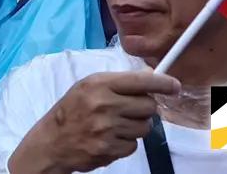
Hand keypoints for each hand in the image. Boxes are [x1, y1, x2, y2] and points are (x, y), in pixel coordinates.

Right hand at [9, 71, 180, 173]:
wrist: (51, 141)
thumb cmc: (71, 111)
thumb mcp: (88, 87)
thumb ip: (117, 83)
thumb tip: (150, 78)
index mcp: (99, 84)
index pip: (140, 81)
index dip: (162, 83)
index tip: (175, 86)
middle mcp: (105, 104)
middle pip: (148, 106)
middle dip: (145, 109)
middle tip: (131, 110)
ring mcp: (108, 128)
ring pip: (145, 127)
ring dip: (136, 127)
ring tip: (116, 125)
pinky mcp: (110, 148)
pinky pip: (134, 145)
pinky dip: (126, 143)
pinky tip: (110, 138)